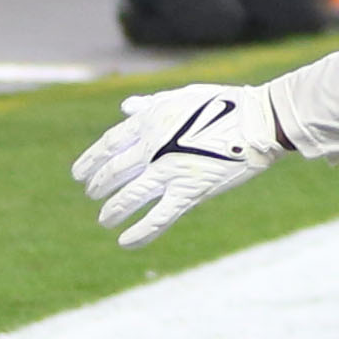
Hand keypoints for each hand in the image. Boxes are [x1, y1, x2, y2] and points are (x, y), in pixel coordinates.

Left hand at [74, 83, 286, 248]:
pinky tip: (125, 242)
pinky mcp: (190, 191)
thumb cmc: (224, 105)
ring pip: (130, 196)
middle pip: (114, 171)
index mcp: (150, 121)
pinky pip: (160, 217)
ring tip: (104, 218)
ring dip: (113, 209)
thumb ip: (151, 105)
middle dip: (99, 184)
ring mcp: (170, 171)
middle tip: (91, 193)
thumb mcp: (183, 97)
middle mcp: (154, 147)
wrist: (259, 121)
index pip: (109, 144)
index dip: (90, 160)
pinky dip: (141, 232)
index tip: (79, 173)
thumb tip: (125, 107)